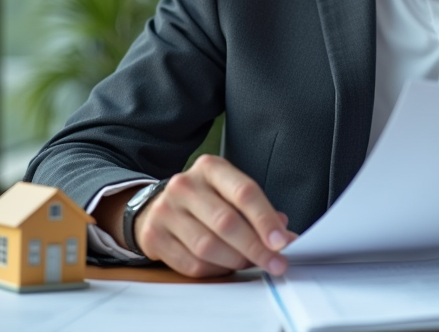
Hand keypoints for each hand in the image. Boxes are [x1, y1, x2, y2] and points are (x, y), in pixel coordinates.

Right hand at [132, 155, 296, 277]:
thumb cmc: (205, 200)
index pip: (244, 192)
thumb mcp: (231, 193)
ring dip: (235, 261)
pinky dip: (214, 270)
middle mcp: (185, 185)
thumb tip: (285, 236)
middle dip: (255, 248)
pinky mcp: (154, 237)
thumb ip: (258, 212)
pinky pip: (191, 264)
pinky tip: (225, 267)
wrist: (158, 206)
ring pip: (208, 246)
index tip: (282, 242)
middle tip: (275, 263)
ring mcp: (165, 210)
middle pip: (226, 222)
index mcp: (210, 168)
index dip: (265, 220)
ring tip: (249, 263)